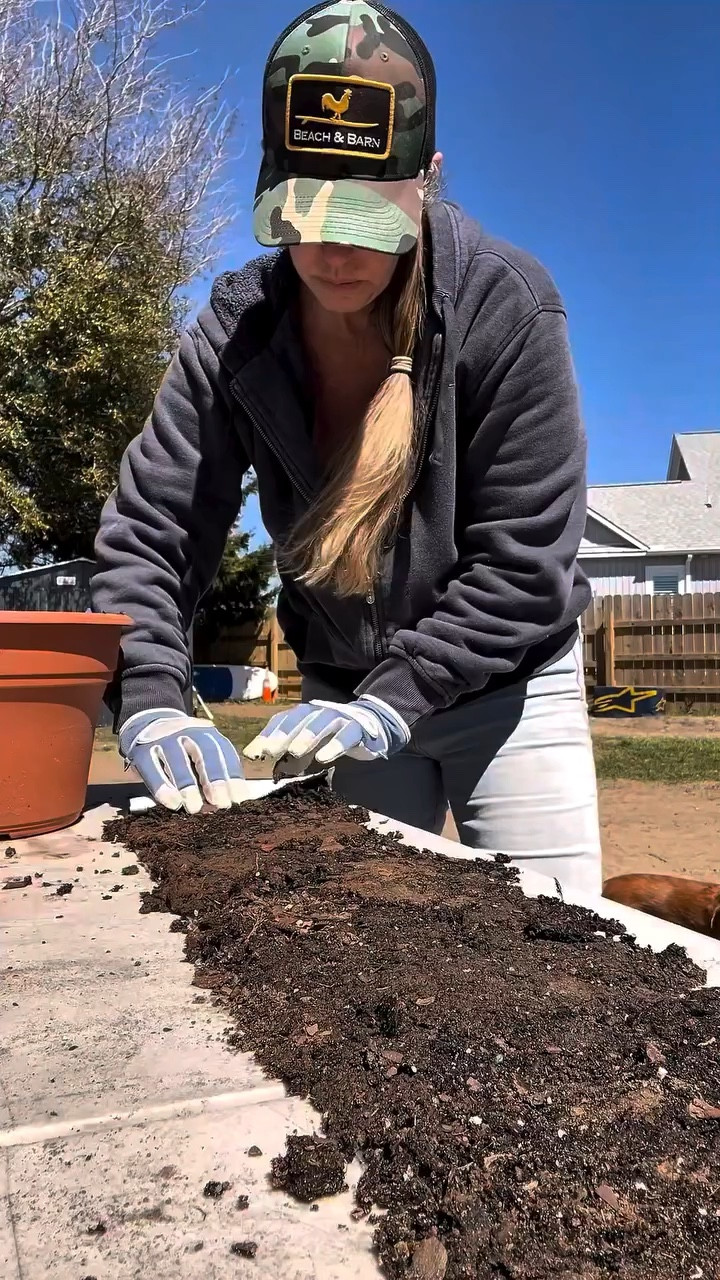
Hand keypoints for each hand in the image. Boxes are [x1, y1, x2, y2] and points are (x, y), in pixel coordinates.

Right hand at [119, 708, 246, 813]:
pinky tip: (172, 802)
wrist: (146, 725)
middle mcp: (188, 731)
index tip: (239, 799)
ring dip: (188, 785)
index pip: (223, 752)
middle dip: (215, 778)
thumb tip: (227, 802)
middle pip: (205, 751)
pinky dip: (162, 786)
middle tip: (221, 803)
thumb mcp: (199, 756)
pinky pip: (152, 768)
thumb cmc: (181, 752)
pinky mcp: (142, 750)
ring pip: (177, 759)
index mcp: (207, 733)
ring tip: (194, 807)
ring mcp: (164, 738)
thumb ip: (212, 777)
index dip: (232, 775)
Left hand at [243, 695, 408, 775]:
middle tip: (267, 752)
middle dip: (282, 735)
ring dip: (307, 735)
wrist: (371, 728)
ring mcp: (340, 718)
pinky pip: (347, 734)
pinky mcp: (359, 728)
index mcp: (304, 715)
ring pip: (322, 722)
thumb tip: (271, 770)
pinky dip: (335, 744)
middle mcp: (319, 712)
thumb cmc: (332, 739)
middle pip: (299, 719)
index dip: (266, 735)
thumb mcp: (308, 750)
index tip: (252, 755)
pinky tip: (324, 758)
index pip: (282, 721)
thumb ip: (290, 758)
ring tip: (294, 751)